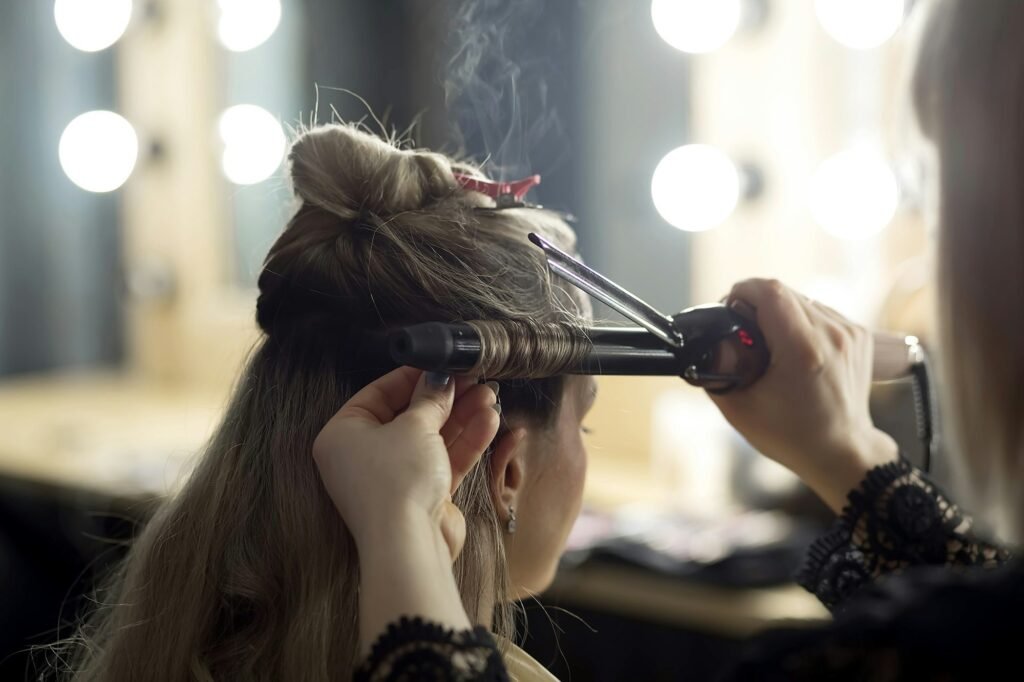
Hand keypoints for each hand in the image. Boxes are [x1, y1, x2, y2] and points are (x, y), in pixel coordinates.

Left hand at [312, 367, 499, 559]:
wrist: (409, 544)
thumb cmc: (396, 480)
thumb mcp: (414, 426)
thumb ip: (430, 398)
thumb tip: (440, 377)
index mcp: (343, 434)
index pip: (378, 394)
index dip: (412, 377)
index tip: (440, 364)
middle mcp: (364, 456)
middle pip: (409, 416)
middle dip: (445, 398)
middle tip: (472, 379)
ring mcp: (394, 477)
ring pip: (431, 438)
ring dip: (461, 417)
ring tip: (489, 395)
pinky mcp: (421, 495)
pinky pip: (443, 460)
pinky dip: (465, 442)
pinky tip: (489, 420)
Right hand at [708, 279, 897, 511]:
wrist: (841, 452)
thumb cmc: (791, 435)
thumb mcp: (738, 408)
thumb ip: (716, 371)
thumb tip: (706, 343)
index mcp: (802, 351)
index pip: (770, 292)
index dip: (742, 291)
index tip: (729, 308)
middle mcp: (831, 335)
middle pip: (784, 292)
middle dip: (756, 303)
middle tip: (742, 330)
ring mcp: (849, 333)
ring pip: (802, 299)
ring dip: (779, 312)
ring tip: (769, 343)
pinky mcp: (858, 335)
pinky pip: (820, 311)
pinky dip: (800, 321)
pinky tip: (792, 348)